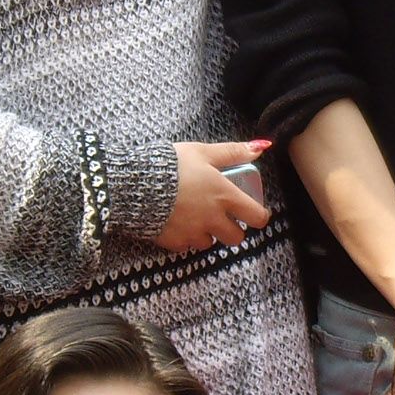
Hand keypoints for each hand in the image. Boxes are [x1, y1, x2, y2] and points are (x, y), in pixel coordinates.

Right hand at [154, 140, 272, 252]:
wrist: (134, 184)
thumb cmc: (171, 165)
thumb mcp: (202, 152)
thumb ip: (232, 152)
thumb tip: (261, 148)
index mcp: (224, 196)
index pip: (256, 217)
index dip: (259, 216)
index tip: (255, 212)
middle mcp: (213, 219)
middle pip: (237, 237)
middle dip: (232, 228)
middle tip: (223, 216)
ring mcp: (194, 233)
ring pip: (211, 243)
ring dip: (208, 233)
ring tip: (196, 217)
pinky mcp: (174, 242)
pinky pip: (187, 245)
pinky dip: (186, 237)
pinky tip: (177, 222)